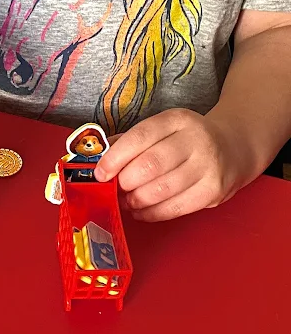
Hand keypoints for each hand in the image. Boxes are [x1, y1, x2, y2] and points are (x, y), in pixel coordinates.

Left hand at [94, 109, 245, 220]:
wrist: (235, 145)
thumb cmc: (185, 139)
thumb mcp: (162, 128)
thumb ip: (130, 141)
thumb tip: (97, 158)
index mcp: (176, 120)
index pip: (140, 137)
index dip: (115, 158)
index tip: (100, 173)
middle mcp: (196, 140)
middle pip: (150, 165)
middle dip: (126, 182)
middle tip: (116, 188)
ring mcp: (208, 166)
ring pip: (162, 189)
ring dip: (136, 200)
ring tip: (127, 201)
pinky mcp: (214, 191)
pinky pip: (177, 208)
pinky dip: (153, 213)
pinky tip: (141, 211)